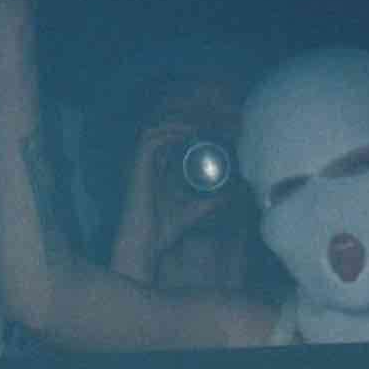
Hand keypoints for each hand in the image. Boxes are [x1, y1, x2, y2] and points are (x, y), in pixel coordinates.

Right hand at [134, 121, 228, 245]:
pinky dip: (167, 134)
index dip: (185, 135)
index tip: (206, 134)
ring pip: (153, 133)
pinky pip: (149, 142)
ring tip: (195, 127)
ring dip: (173, 126)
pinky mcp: (138, 169)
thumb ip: (210, 202)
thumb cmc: (164, 230)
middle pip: (161, 134)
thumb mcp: (195, 210)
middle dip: (180, 126)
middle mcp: (148, 167)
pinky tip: (185, 134)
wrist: (144, 242)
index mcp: (158, 173)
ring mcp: (142, 167)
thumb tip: (230, 195)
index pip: (169, 144)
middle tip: (203, 127)